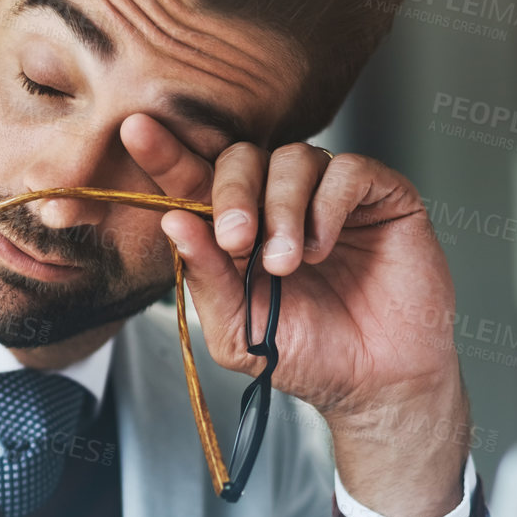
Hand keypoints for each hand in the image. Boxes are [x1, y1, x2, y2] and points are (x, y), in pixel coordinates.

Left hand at [120, 115, 471, 516]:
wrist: (376, 385)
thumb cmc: (310, 358)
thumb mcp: (239, 329)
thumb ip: (207, 277)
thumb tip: (172, 221)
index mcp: (239, 232)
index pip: (198, 182)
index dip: (168, 156)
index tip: (136, 132)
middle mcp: (282, 205)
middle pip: (243, 157)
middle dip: (231, 193)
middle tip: (236, 240)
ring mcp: (331, 197)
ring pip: (294, 158)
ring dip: (282, 209)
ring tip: (287, 263)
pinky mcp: (381, 195)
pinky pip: (347, 169)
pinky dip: (327, 205)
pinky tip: (322, 247)